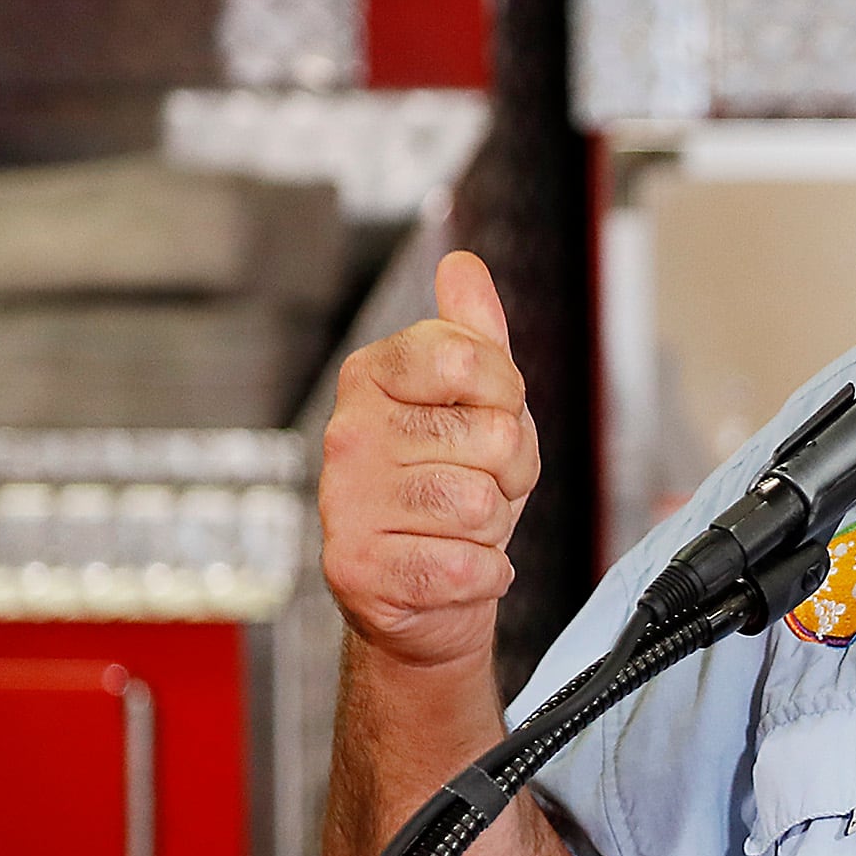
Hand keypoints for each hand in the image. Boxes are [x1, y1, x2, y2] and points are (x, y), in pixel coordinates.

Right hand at [321, 251, 540, 671]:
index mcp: (372, 375)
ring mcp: (345, 501)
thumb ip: (472, 333)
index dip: (506, 395)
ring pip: (480, 505)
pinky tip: (452, 568)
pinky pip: (466, 565)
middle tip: (476, 483)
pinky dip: (482, 575)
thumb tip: (461, 265)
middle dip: (510, 472)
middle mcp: (347, 432)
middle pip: (494, 438)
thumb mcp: (476, 401)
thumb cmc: (455, 484)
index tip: (490, 414)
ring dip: (494, 527)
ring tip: (459, 528)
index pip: (467, 356)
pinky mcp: (356, 568)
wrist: (429, 590)